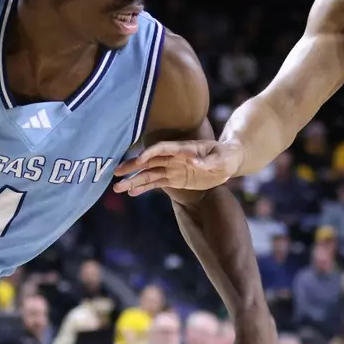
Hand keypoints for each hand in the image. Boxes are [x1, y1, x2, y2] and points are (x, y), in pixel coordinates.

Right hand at [113, 136, 244, 196]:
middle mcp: (173, 158)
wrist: (227, 162)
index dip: (150, 153)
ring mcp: (172, 169)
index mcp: (183, 149)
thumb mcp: (222, 158)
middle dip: (133, 166)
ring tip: (118, 188)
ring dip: (133, 180)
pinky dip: (143, 188)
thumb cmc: (226, 156)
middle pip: (149, 161)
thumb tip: (193, 163)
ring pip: (148, 174)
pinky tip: (131, 193)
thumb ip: (208, 161)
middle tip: (116, 172)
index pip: (163, 149)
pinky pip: (155, 184)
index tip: (139, 159)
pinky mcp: (173, 179)